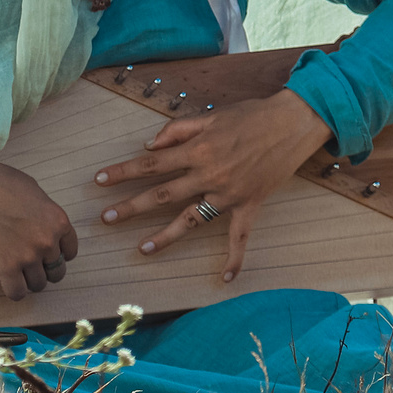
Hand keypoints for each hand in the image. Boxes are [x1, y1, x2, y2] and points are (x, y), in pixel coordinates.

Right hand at [0, 159, 78, 299]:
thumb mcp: (33, 191)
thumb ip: (44, 214)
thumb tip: (43, 227)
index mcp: (58, 221)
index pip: (70, 251)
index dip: (57, 254)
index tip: (46, 254)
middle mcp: (47, 242)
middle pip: (56, 271)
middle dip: (44, 269)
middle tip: (29, 262)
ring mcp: (28, 257)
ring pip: (38, 284)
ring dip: (28, 280)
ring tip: (15, 269)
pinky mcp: (6, 269)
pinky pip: (18, 293)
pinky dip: (14, 289)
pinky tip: (6, 279)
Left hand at [92, 90, 332, 281]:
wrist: (293, 123)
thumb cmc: (251, 115)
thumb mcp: (210, 116)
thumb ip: (177, 130)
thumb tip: (149, 147)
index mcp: (197, 150)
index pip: (150, 164)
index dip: (123, 172)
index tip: (99, 180)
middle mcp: (209, 175)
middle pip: (162, 194)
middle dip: (131, 207)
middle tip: (106, 219)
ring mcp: (229, 194)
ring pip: (191, 220)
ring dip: (165, 236)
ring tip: (142, 249)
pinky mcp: (249, 205)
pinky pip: (240, 236)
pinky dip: (234, 258)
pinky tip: (225, 278)